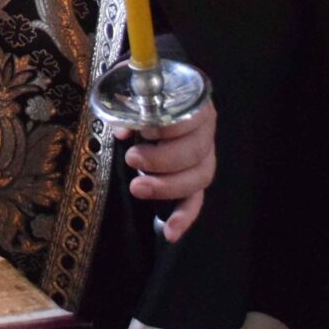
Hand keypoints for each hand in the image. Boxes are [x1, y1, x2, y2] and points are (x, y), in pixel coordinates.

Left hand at [116, 99, 216, 242]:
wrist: (154, 102)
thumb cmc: (145, 97)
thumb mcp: (136, 94)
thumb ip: (130, 107)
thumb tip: (123, 130)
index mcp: (195, 106)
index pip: (192, 119)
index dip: (170, 128)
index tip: (146, 132)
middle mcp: (205, 133)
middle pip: (195, 152)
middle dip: (162, 159)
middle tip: (132, 159)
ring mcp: (204, 159)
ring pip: (198, 178)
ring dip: (167, 186)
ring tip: (137, 187)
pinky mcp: (195, 182)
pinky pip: (195, 202)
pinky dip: (184, 217)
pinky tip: (171, 233)